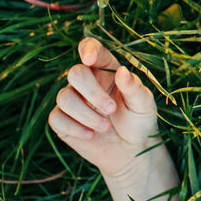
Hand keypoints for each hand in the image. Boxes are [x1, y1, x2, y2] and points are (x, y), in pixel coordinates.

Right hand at [48, 38, 159, 178]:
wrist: (131, 151)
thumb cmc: (139, 121)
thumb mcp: (144, 104)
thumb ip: (134, 87)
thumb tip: (122, 71)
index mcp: (107, 70)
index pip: (92, 49)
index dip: (87, 49)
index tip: (89, 59)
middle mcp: (86, 82)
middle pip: (75, 73)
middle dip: (92, 92)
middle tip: (111, 109)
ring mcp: (72, 100)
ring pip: (64, 97)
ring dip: (86, 114)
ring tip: (106, 127)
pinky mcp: (61, 120)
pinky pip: (56, 118)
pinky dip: (75, 128)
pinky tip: (90, 135)